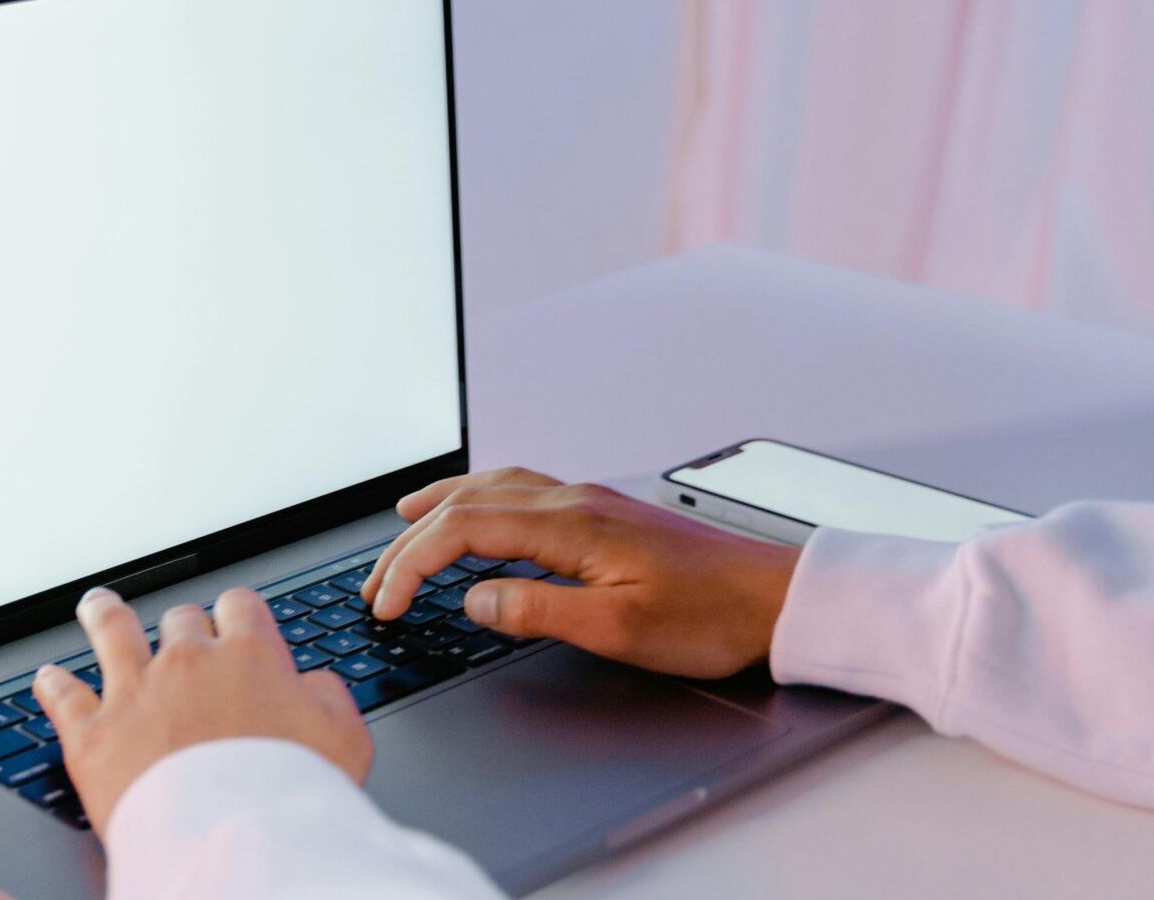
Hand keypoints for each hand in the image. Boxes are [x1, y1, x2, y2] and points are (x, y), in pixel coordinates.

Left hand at [33, 586, 371, 833]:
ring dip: (104, 616)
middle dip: (181, 625)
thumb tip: (311, 683)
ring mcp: (135, 692)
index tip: (233, 621)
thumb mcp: (345, 740)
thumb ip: (327, 697)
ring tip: (98, 608)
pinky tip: (47, 677)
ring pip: (111, 632)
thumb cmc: (290, 795)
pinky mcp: (93, 733)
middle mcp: (187, 662)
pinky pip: (63, 695)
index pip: (239, 606)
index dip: (236, 614)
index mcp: (249, 656)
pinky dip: (53, 684)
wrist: (233, 839)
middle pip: (179, 619)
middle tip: (178, 633)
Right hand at [359, 467, 798, 678]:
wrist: (777, 599)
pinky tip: (482, 511)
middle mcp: (574, 501)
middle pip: (467, 504)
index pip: (462, 531)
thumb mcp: (617, 628)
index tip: (385, 604)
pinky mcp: (605, 513)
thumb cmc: (709, 617)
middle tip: (376, 583)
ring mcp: (590, 502)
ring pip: (493, 487)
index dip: (410, 566)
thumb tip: (474, 599)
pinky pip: (522, 491)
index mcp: (569, 526)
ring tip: (404, 521)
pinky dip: (480, 498)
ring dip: (440, 506)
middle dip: (409, 541)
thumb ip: (537, 610)